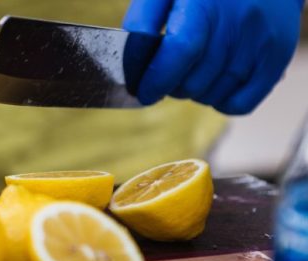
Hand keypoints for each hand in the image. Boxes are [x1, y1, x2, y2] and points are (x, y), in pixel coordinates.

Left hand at [124, 0, 302, 114]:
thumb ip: (143, 22)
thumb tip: (130, 63)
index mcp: (205, 5)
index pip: (179, 53)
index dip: (156, 80)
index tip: (143, 91)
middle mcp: (237, 25)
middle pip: (192, 83)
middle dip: (171, 85)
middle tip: (170, 71)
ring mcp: (260, 44)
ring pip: (211, 96)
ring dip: (193, 92)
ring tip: (194, 69)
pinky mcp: (277, 60)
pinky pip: (239, 104)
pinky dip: (219, 101)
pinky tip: (214, 83)